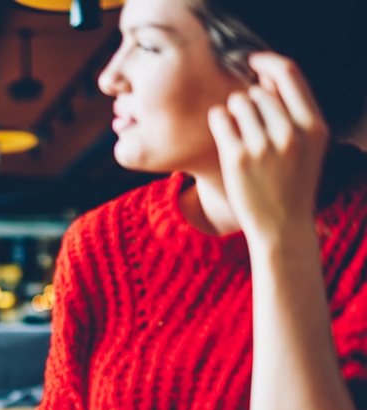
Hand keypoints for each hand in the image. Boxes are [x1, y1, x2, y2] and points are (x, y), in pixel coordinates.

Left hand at [207, 52, 328, 244]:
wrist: (282, 225)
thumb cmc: (293, 181)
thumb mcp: (308, 145)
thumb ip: (293, 110)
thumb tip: (268, 76)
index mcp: (314, 125)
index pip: (289, 72)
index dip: (266, 60)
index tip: (252, 60)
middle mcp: (290, 132)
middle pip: (258, 91)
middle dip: (249, 100)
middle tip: (249, 125)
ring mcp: (263, 145)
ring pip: (238, 101)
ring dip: (233, 111)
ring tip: (240, 133)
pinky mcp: (237, 157)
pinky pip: (219, 118)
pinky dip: (219, 120)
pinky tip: (224, 133)